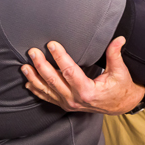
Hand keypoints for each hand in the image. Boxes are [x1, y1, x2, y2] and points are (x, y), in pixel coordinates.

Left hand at [21, 37, 144, 113]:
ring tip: (24, 66)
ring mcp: (69, 104)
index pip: (69, 71)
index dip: (59, 57)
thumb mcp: (120, 71)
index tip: (51, 44)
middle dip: (41, 65)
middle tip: (32, 52)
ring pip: (47, 90)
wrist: (120, 105)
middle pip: (53, 80)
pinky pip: (48, 98)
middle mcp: (75, 99)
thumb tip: (119, 39)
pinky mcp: (65, 105)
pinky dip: (37, 90)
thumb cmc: (120, 87)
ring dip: (34, 78)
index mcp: (88, 91)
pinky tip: (28, 82)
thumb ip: (115, 54)